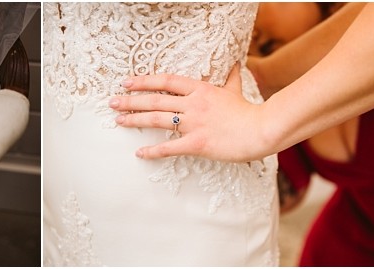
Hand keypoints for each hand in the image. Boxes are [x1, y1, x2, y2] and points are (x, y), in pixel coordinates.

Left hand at [109, 64, 272, 161]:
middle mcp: (193, 104)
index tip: (127, 82)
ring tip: (118, 120)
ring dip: (134, 119)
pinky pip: (169, 147)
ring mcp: (194, 123)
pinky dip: (152, 150)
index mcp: (200, 89)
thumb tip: (235, 63)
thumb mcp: (236, 90)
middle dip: (130, 100)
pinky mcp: (197, 143)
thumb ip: (231, 77)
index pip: (165, 81)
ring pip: (157, 119)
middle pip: (155, 100)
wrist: (261, 130)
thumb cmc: (248, 112)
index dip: (144, 81)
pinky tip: (139, 152)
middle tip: (112, 102)